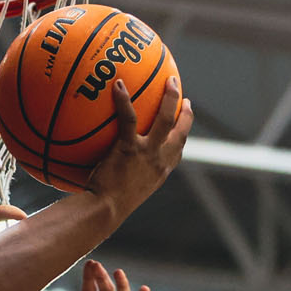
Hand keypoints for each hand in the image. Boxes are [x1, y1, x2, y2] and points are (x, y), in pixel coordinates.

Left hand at [87, 77, 192, 214]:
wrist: (105, 211)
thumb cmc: (107, 207)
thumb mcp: (123, 193)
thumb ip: (124, 176)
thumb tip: (108, 168)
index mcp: (160, 172)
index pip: (178, 150)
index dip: (183, 132)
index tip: (184, 118)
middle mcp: (160, 161)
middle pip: (181, 131)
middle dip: (185, 112)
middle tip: (182, 95)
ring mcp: (147, 153)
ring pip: (165, 119)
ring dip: (169, 98)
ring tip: (168, 79)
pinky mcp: (130, 148)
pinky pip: (129, 118)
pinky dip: (124, 100)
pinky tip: (118, 84)